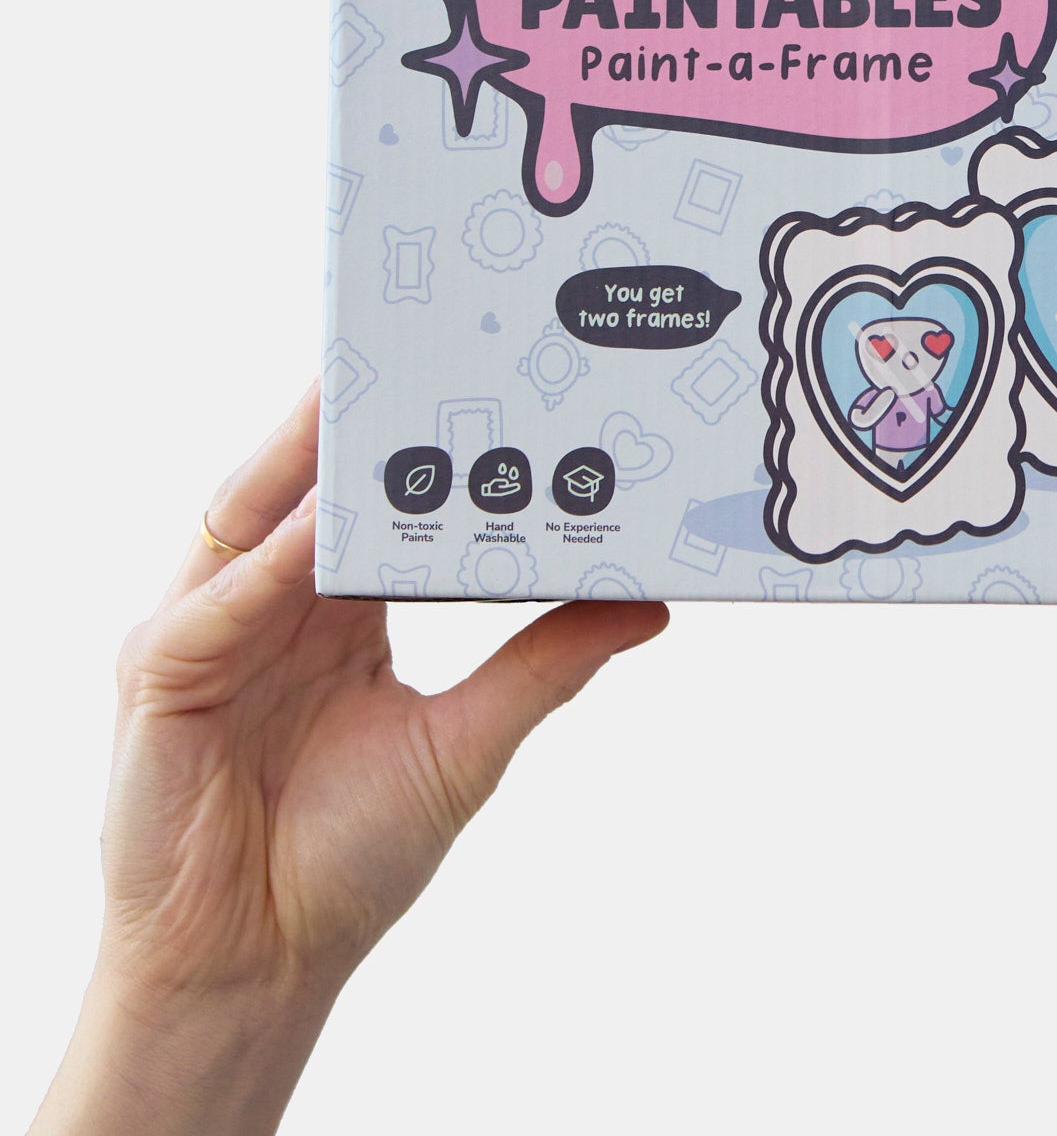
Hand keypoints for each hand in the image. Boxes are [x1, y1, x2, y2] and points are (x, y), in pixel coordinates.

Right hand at [34, 383, 667, 1135]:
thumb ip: (548, 662)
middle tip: (413, 337)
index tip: (475, 370)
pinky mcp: (163, 679)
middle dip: (349, 415)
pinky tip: (316, 529)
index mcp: (333, 607)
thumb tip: (646, 602)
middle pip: (308, 484)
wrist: (262, 965)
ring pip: (253, 517)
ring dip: (301, 457)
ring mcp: (211, 631)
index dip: (413, 437)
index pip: (370, 498)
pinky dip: (269, 565)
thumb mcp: (470, 740)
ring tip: (359, 390)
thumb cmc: (350, 854)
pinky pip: (218, 606)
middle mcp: (270, 601)